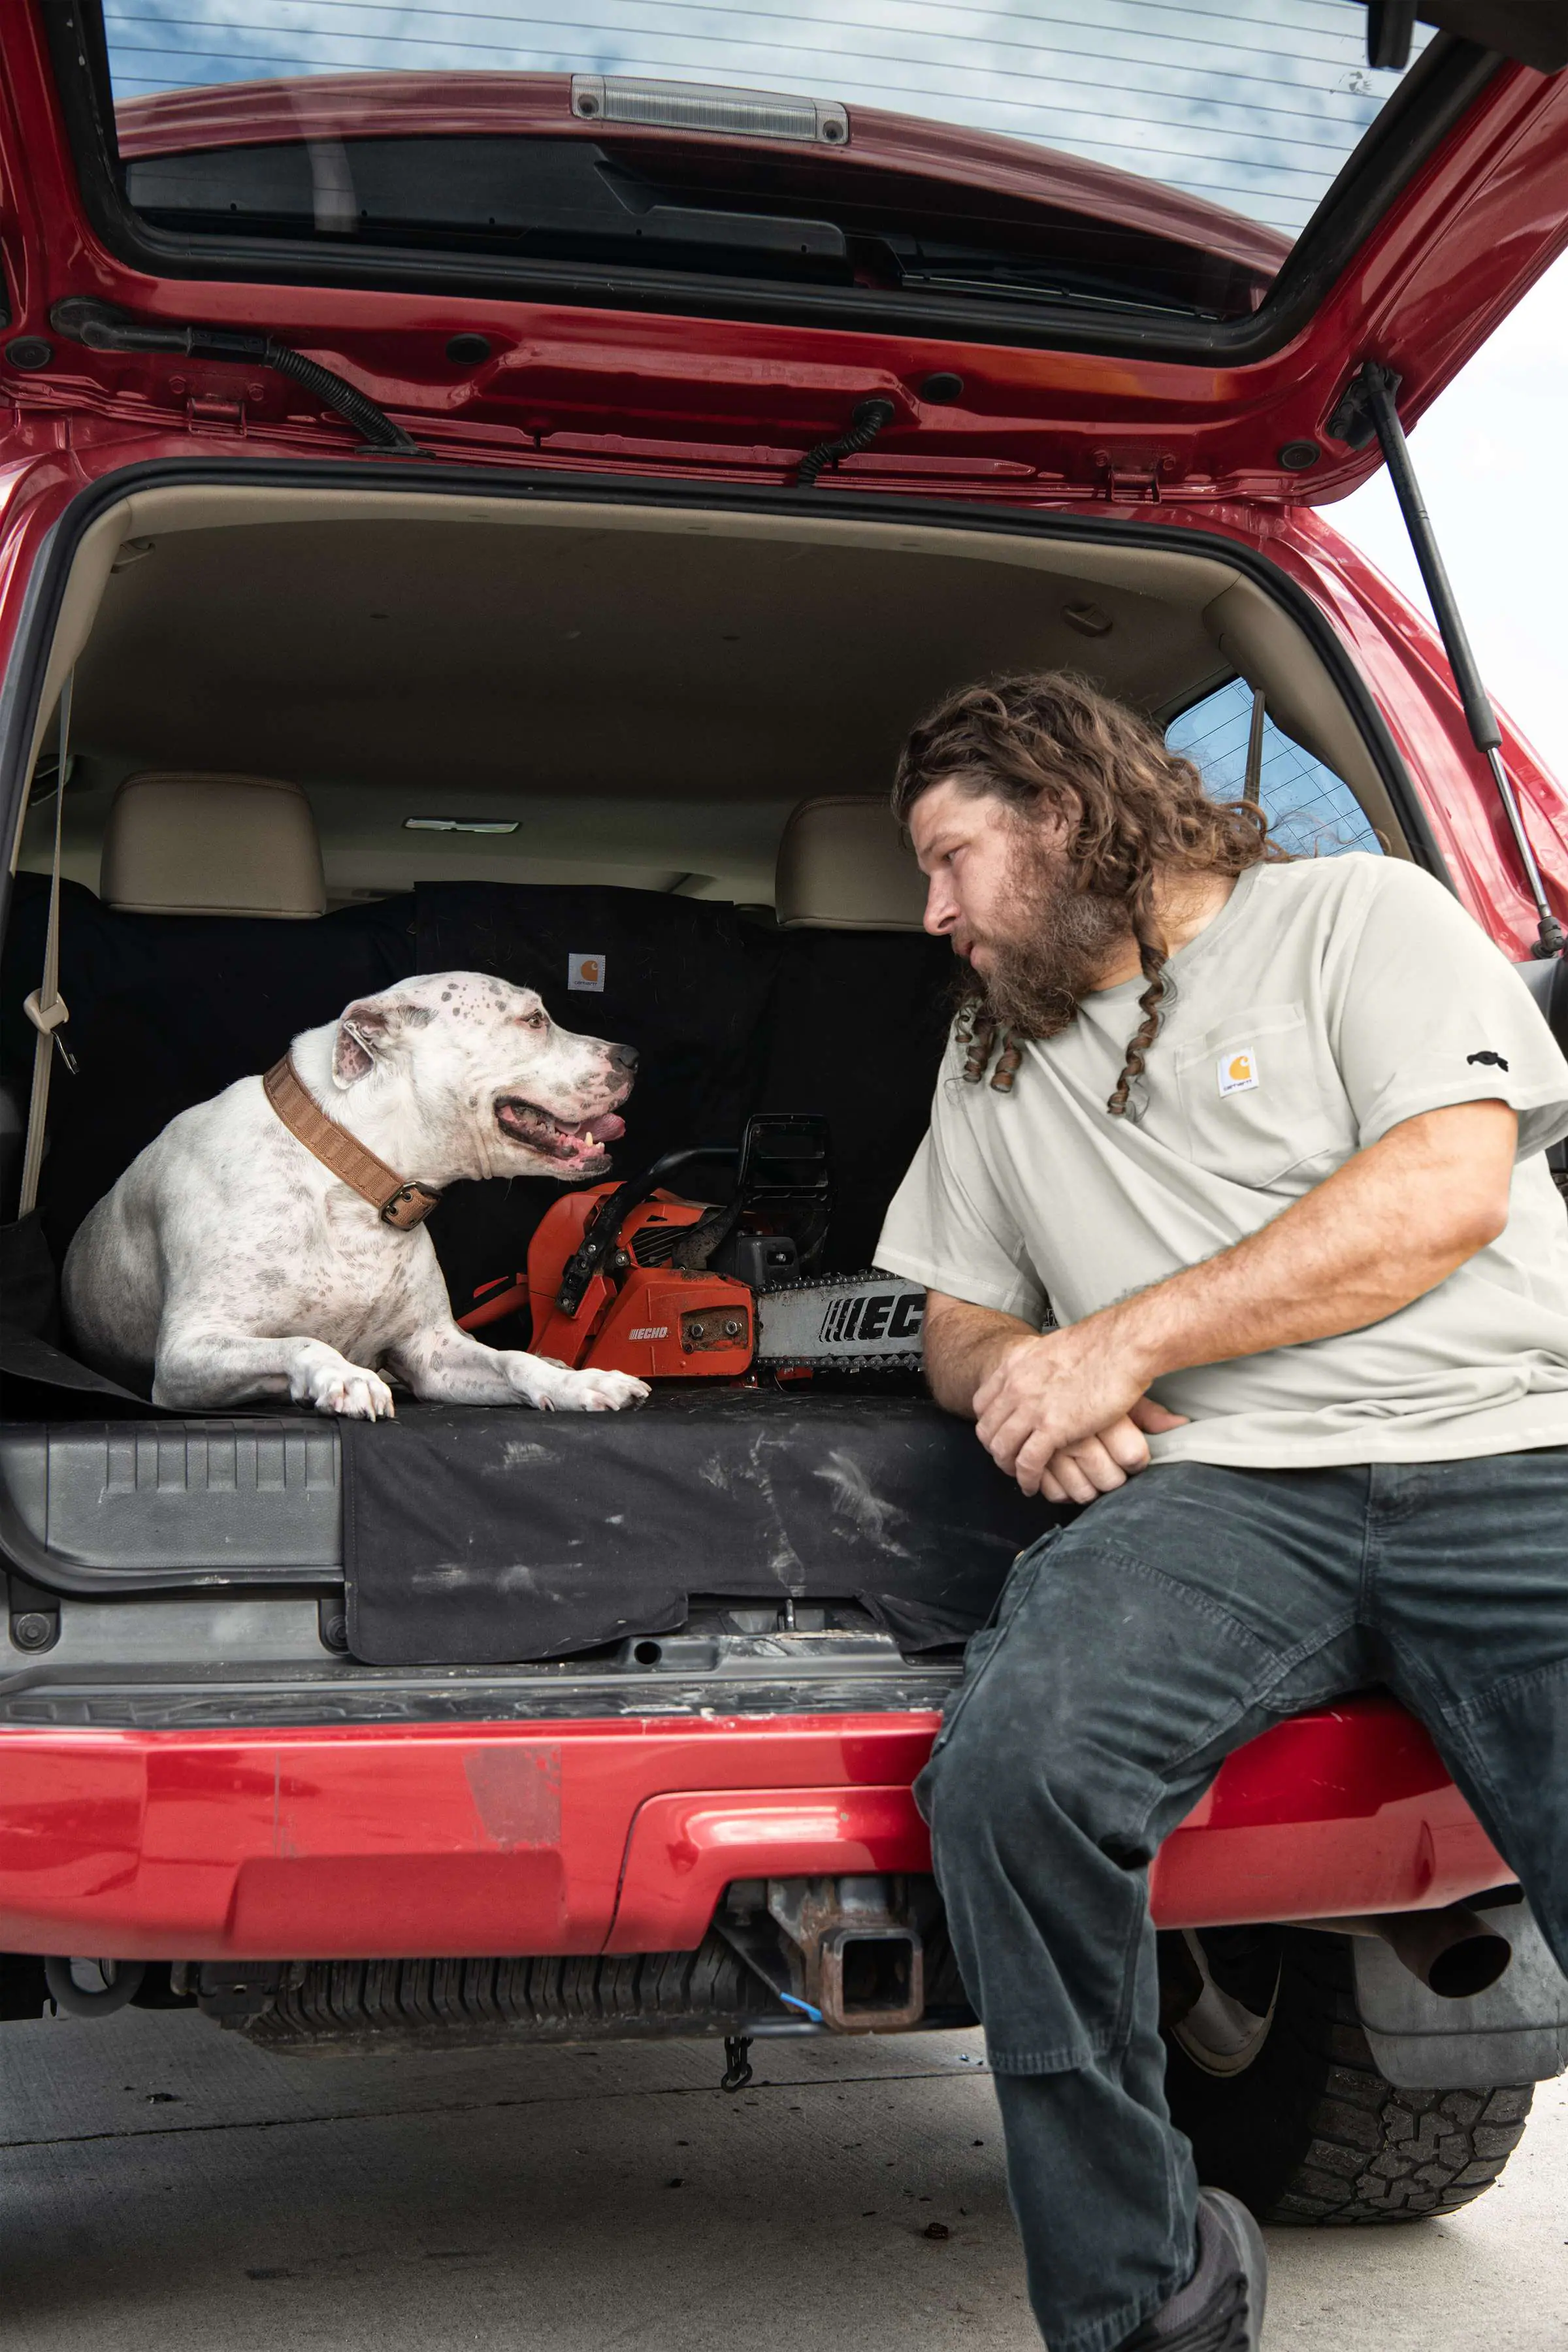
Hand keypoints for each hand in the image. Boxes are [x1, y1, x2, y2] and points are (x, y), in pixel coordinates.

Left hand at [972, 1325, 1185, 1497]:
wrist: (1120, 1345)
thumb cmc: (1101, 1344)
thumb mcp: (1055, 1348)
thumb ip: (1042, 1365)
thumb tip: (1048, 1374)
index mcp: (1015, 1365)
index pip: (982, 1403)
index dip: (989, 1423)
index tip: (1000, 1434)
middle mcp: (1015, 1386)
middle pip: (987, 1429)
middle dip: (995, 1449)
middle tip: (1008, 1461)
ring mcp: (1031, 1408)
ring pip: (1002, 1448)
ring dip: (1008, 1467)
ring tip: (1020, 1477)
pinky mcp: (1052, 1428)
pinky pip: (1028, 1462)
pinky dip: (1027, 1478)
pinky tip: (1032, 1485)